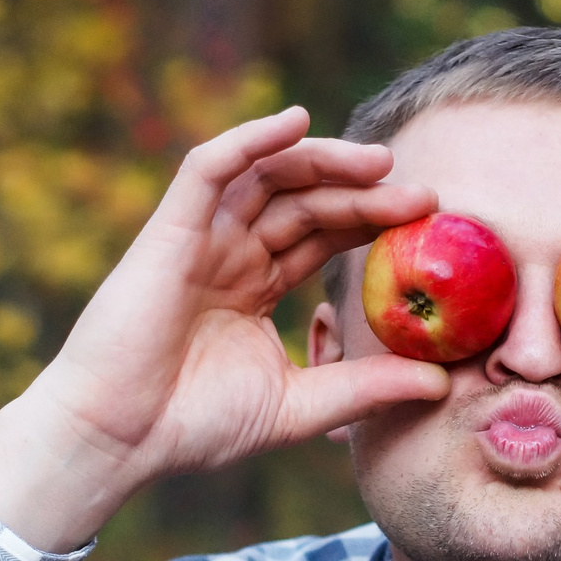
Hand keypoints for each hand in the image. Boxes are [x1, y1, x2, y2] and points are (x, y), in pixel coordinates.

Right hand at [0, 107, 449, 551]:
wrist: (117, 439)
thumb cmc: (192, 427)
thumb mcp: (300, 406)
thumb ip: (366, 389)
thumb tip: (443, 384)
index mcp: (253, 287)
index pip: (321, 238)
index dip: (370, 222)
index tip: (427, 225)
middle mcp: (228, 254)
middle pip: (305, 202)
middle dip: (363, 192)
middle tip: (423, 195)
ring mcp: (199, 239)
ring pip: (268, 176)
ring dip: (324, 161)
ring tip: (380, 161)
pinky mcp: (169, 230)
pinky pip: (210, 167)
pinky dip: (252, 139)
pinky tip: (297, 121)